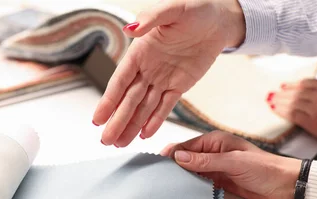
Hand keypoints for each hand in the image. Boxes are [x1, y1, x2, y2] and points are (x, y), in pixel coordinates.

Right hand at [93, 0, 245, 146]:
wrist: (218, 19)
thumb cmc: (194, 9)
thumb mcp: (173, 9)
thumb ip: (150, 20)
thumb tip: (130, 29)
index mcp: (140, 51)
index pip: (120, 80)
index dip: (109, 100)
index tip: (98, 118)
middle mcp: (147, 68)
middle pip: (129, 99)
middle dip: (117, 120)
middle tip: (106, 140)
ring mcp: (162, 79)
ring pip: (144, 107)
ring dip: (131, 125)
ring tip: (120, 143)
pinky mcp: (178, 86)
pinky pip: (164, 107)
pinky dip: (154, 121)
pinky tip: (144, 134)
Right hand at [161, 131, 300, 198]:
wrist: (286, 187)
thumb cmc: (266, 168)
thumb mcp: (234, 162)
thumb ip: (206, 160)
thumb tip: (179, 157)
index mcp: (216, 142)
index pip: (186, 146)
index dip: (171, 154)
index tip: (158, 164)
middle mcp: (213, 154)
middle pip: (185, 160)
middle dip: (174, 168)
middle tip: (162, 177)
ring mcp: (216, 170)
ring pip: (191, 174)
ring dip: (183, 179)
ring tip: (171, 186)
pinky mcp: (219, 185)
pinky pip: (200, 186)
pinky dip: (192, 188)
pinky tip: (186, 191)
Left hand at [267, 79, 316, 153]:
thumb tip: (309, 93)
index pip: (306, 83)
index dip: (293, 84)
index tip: (283, 85)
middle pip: (296, 92)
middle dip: (282, 93)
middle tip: (271, 94)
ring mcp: (315, 108)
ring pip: (292, 103)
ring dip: (279, 102)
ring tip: (270, 101)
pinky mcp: (312, 122)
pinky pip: (293, 115)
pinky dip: (282, 112)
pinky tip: (275, 110)